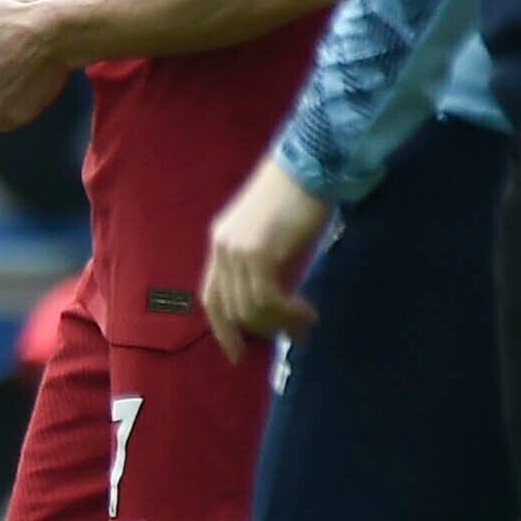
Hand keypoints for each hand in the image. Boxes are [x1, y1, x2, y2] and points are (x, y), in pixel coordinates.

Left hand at [200, 154, 329, 356]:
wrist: (310, 167)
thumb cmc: (297, 198)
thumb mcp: (272, 237)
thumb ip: (265, 267)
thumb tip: (274, 306)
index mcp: (219, 243)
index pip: (210, 296)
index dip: (222, 329)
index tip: (235, 354)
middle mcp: (221, 248)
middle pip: (230, 307)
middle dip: (261, 329)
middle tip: (292, 336)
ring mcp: (236, 250)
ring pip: (250, 307)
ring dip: (279, 323)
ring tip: (304, 324)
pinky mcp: (257, 251)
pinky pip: (267, 297)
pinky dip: (287, 311)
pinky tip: (306, 311)